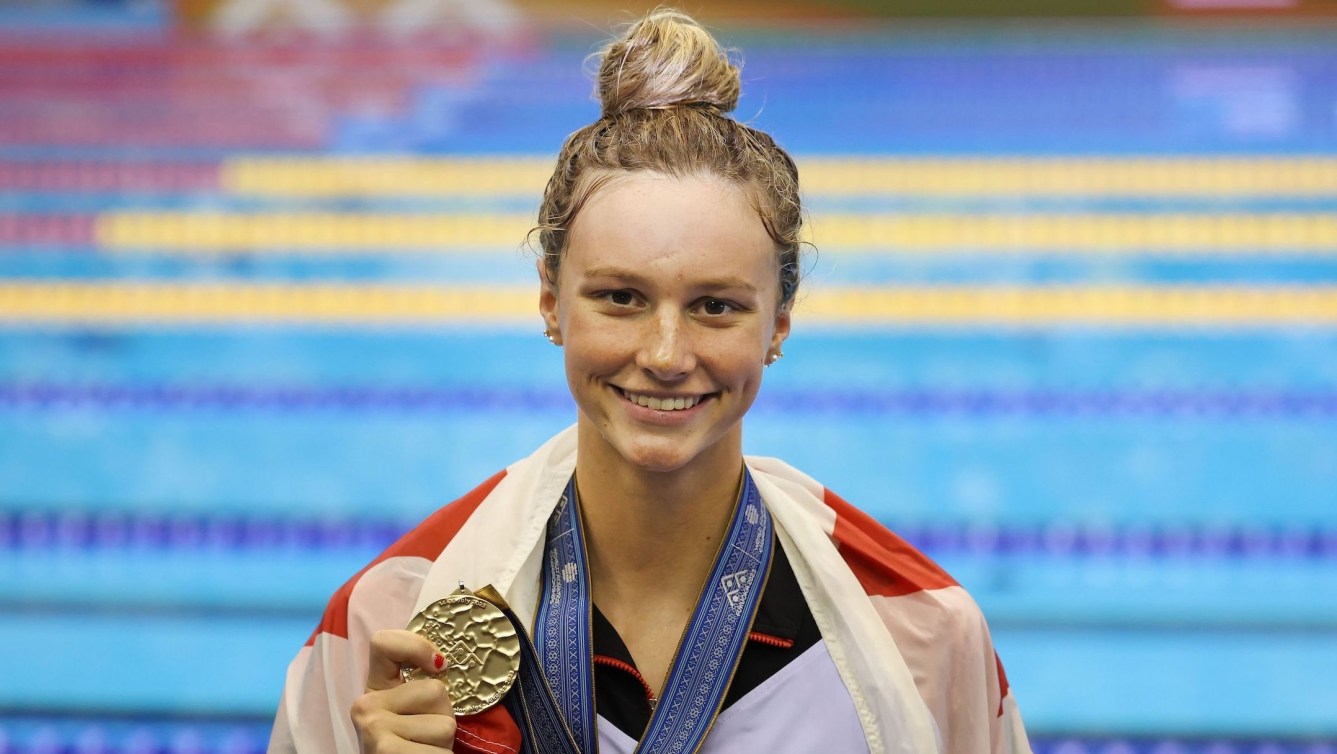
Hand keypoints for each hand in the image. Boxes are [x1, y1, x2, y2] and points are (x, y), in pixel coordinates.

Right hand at [352, 629, 456, 752]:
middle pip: (435, 690)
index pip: (383, 643)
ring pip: (444, 722)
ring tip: (422, 752)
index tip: (438, 665)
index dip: (417, 645)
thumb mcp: (413, 713)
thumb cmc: (411, 748)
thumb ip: (420, 687)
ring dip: (443, 743)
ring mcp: (373, 728)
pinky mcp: (386, 750)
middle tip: (425, 738)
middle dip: (443, 716)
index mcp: (372, 689)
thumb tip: (441, 663)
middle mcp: (364, 705)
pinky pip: (441, 750)